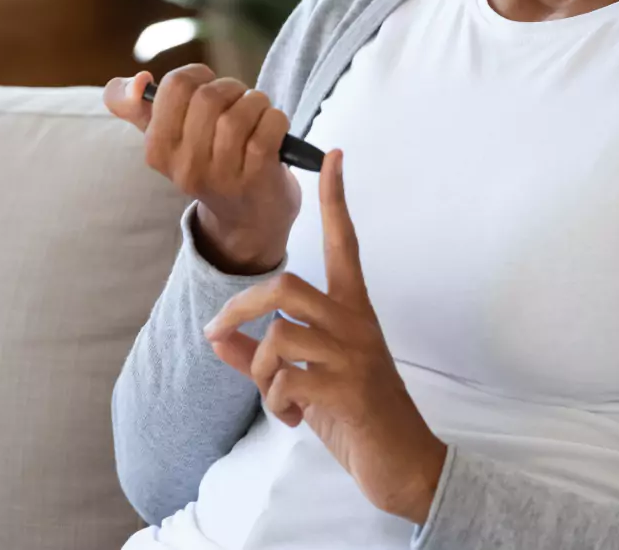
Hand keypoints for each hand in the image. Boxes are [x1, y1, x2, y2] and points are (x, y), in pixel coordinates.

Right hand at [103, 65, 299, 273]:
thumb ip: (136, 106)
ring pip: (239, 111)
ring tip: (257, 116)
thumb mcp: (166, 139)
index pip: (175, 85)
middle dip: (232, 88)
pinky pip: (268, 127)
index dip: (199, 75)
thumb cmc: (208, 164)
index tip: (207, 89)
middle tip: (238, 103)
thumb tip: (136, 80)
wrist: (246, 220)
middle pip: (209, 95)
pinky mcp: (258, 176)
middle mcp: (185, 166)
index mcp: (157, 149)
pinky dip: (275, 119)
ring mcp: (222, 174)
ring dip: (256, 103)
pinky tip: (272, 130)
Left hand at [204, 149, 447, 524]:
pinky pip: (286, 379)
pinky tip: (295, 418)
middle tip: (216, 333)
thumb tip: (217, 339)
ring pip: (280, 334)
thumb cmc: (356, 415)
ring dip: (260, 373)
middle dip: (241, 306)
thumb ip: (260, 358)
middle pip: (286, 285)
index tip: (335, 157)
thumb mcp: (303, 382)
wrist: (402, 462)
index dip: (338, 200)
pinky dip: (276, 402)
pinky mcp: (347, 387)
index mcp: (352, 311)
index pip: (345, 243)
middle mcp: (355, 323)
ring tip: (278, 399)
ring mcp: (353, 354)